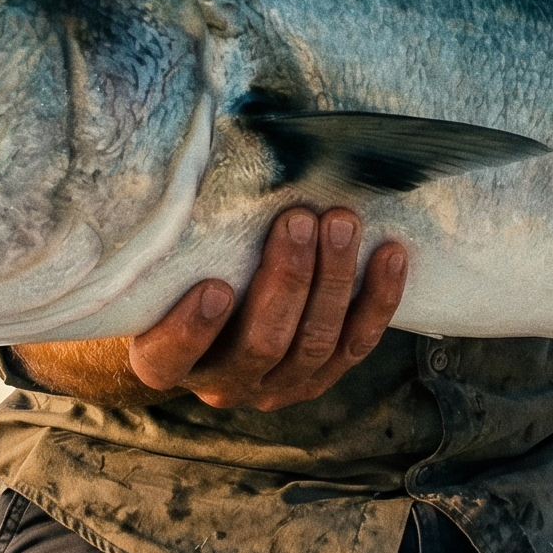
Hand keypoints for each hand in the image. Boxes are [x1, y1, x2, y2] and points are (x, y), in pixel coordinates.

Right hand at [129, 207, 406, 409]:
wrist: (208, 321)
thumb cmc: (177, 279)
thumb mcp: (163, 268)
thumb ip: (175, 243)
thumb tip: (191, 166)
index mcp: (164, 363)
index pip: (170, 357)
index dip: (192, 329)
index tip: (214, 287)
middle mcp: (221, 384)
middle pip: (260, 344)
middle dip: (286, 279)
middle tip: (298, 220)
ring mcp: (275, 386)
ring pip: (313, 343)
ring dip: (332, 279)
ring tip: (341, 223)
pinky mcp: (320, 378)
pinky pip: (356, 344)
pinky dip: (377, 300)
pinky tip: (390, 254)